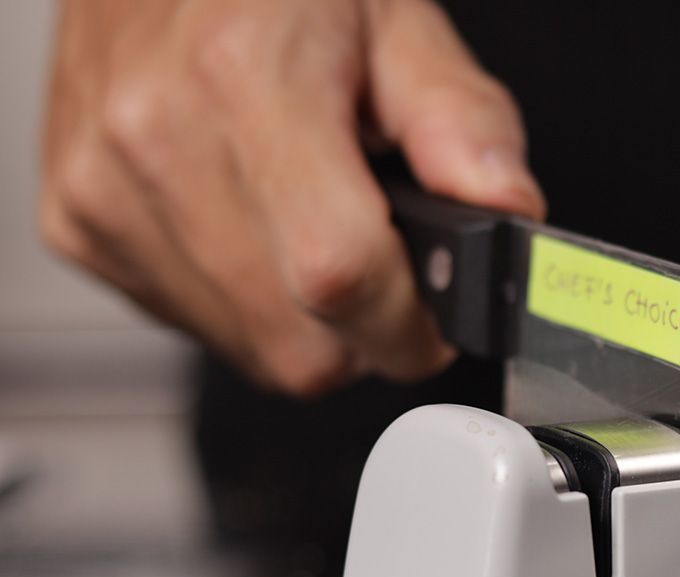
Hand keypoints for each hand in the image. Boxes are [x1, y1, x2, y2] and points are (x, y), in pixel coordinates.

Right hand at [39, 0, 543, 396]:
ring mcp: (106, 192)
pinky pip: (204, 328)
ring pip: (259, 352)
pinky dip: (251, 304)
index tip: (442, 315)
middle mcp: (157, 141)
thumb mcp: (398, 21)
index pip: (341, 274)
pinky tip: (256, 225)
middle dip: (372, 327)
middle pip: (303, 342)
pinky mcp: (81, 227)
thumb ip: (464, 123)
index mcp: (244, 77)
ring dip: (313, 320)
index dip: (412, 322)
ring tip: (315, 217)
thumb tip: (510, 213)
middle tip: (386, 251)